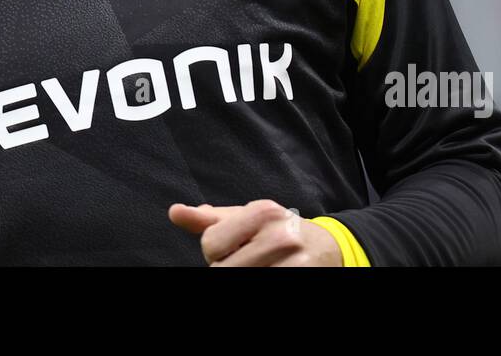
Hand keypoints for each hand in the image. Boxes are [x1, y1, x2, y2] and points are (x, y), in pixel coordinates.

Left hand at [168, 198, 342, 265]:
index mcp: (262, 211)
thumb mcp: (246, 217)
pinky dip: (260, 282)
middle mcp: (278, 235)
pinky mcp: (299, 278)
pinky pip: (262, 289)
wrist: (326, 247)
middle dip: (227, 268)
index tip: (235, 248)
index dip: (216, 252)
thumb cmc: (276, 230)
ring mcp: (292, 263)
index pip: (210, 244)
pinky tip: (269, 272)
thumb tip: (174, 212)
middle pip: (222, 270)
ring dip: (243, 277)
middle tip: (246, 260)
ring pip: (239, 280)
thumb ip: (209, 219)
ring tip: (257, 266)